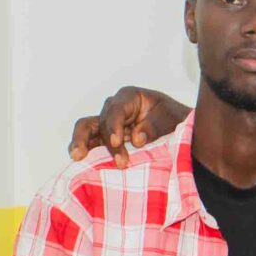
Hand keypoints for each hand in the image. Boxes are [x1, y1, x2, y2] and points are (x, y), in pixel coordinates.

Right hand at [69, 86, 188, 163]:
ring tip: (77, 157)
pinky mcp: (108, 136)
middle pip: (99, 120)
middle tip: (94, 155)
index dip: (113, 126)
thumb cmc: (175, 119)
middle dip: (97, 138)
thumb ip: (154, 127)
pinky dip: (86, 148)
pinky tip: (78, 158)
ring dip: (81, 142)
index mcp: (130, 97)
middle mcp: (115, 107)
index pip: (116, 110)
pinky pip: (92, 140)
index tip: (116, 142)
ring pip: (88, 129)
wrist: (179, 127)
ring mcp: (109, 122)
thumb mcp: (171, 119)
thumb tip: (136, 139)